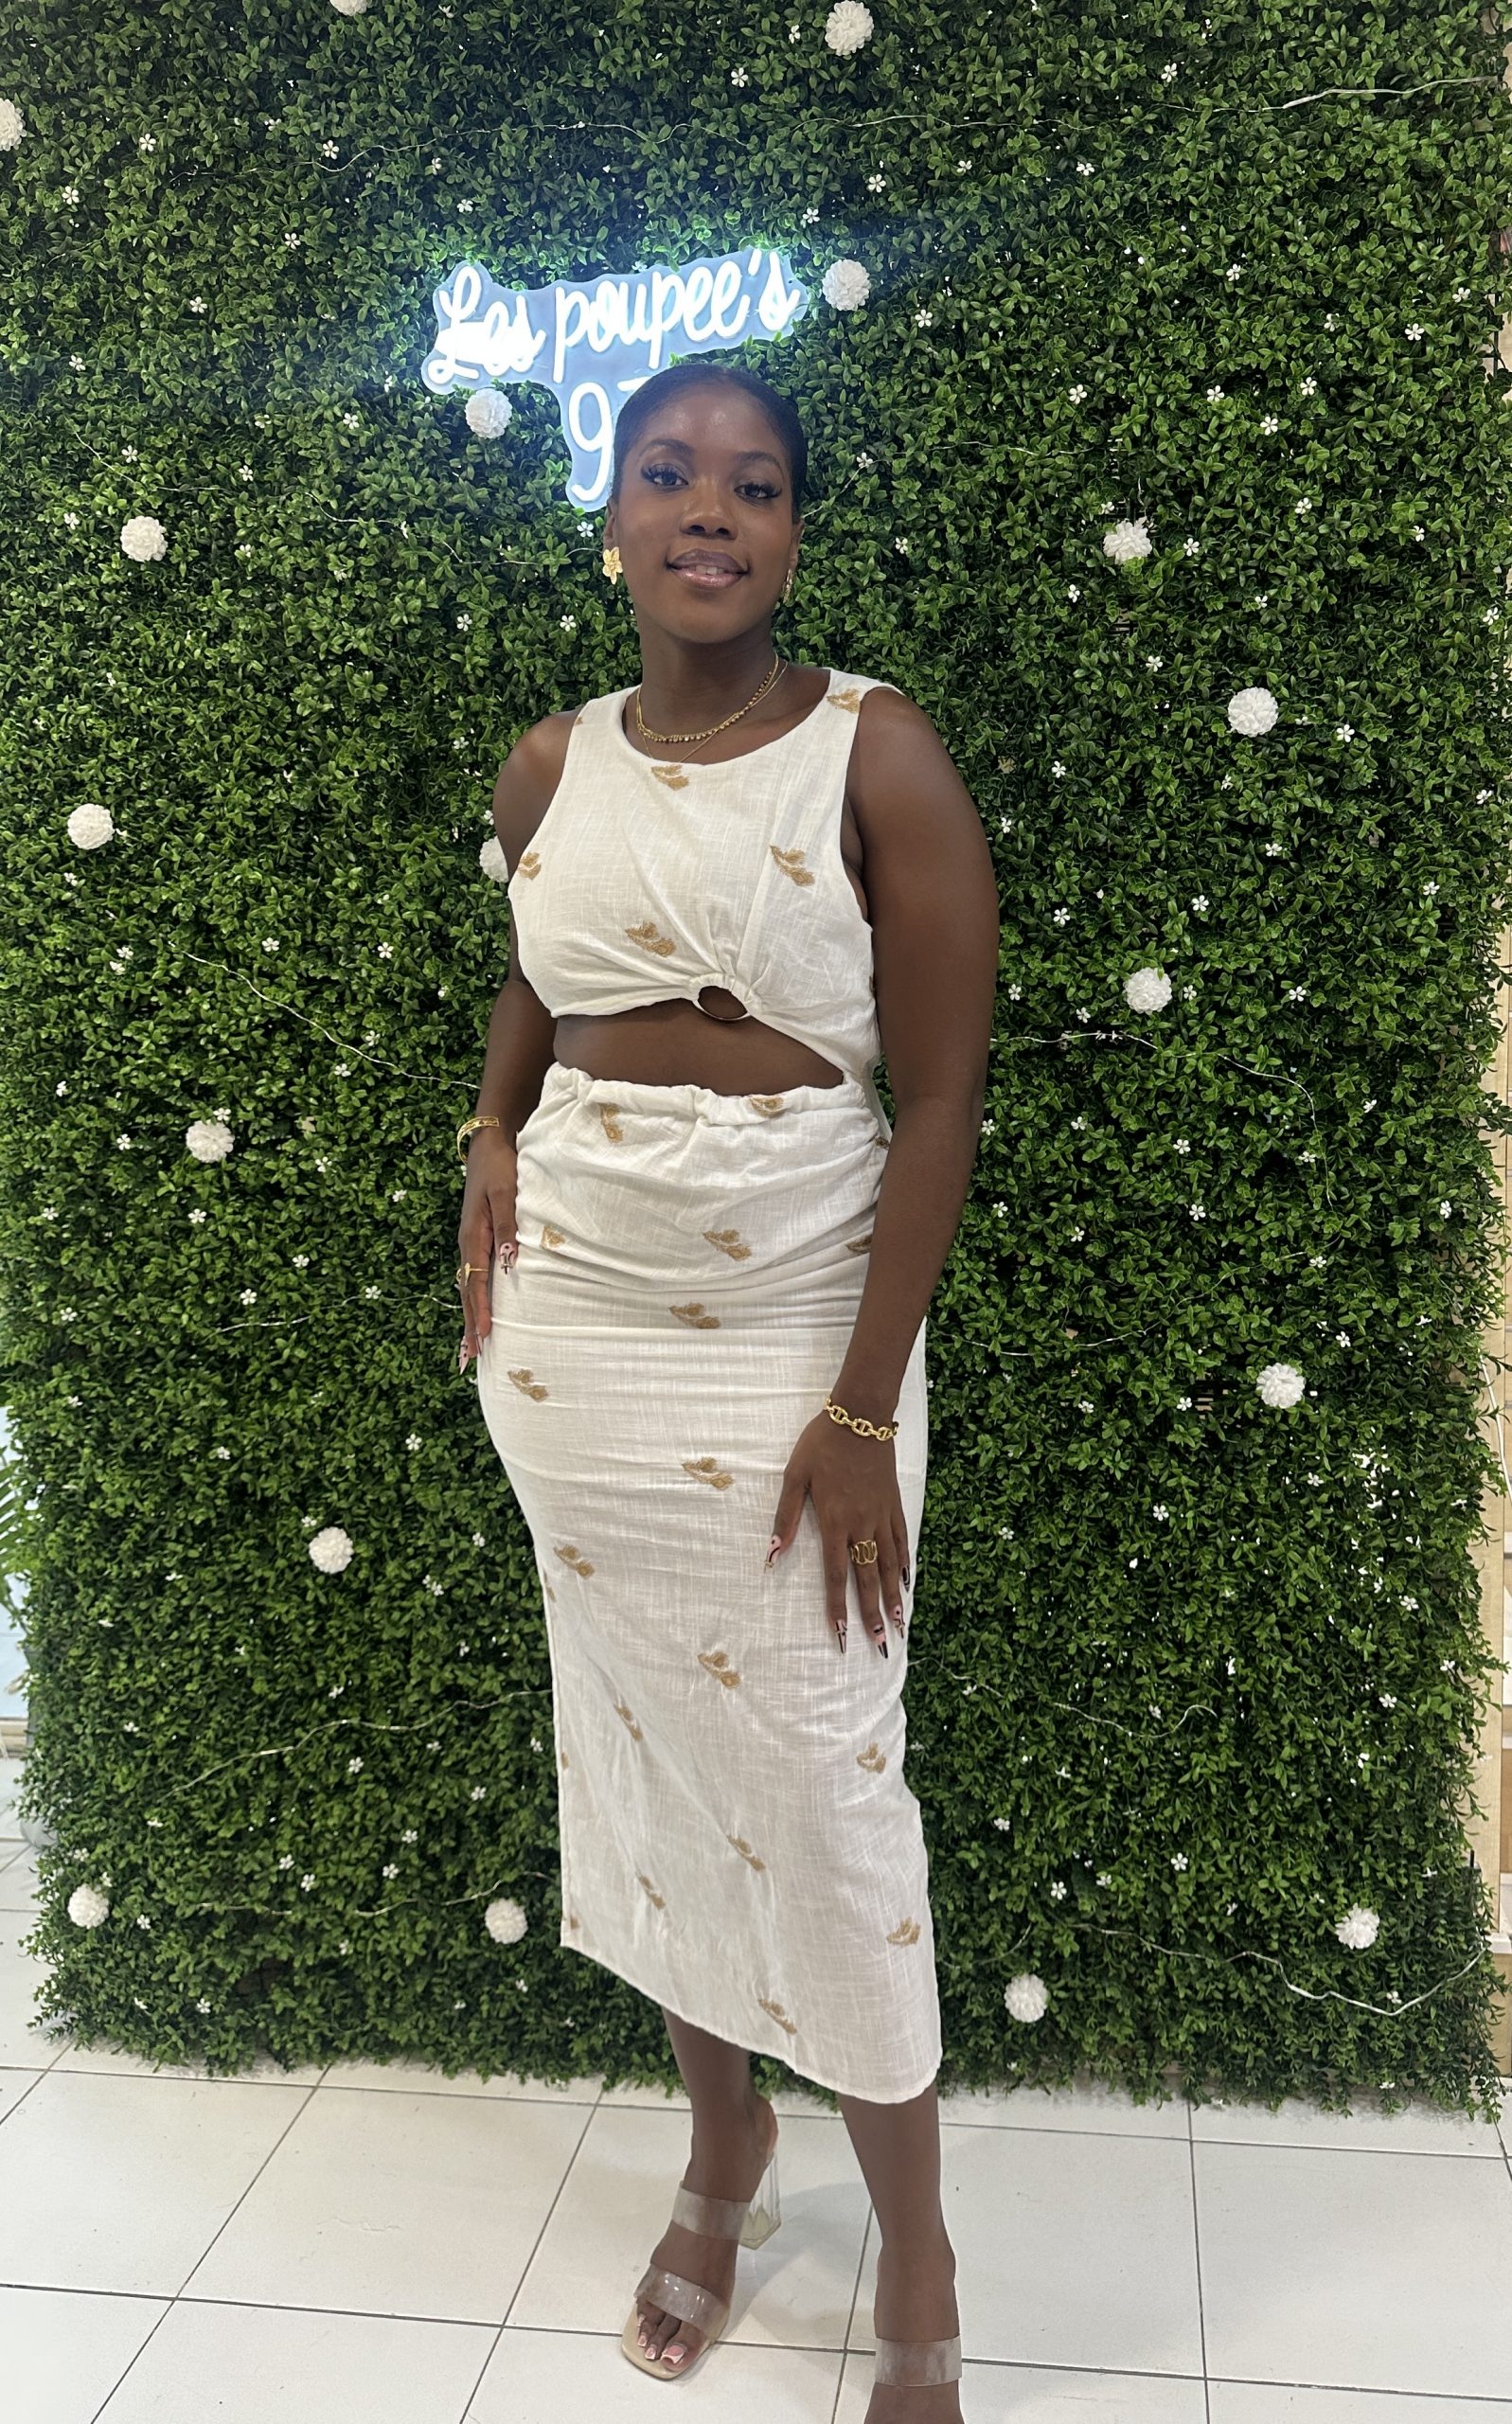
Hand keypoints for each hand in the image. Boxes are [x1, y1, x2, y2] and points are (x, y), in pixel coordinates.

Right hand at [456, 1132, 518, 1373]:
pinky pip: (474, 1275)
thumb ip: (507, 1227)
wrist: (490, 1143)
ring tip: (470, 1346)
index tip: (483, 1337)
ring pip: (468, 1286)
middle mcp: (467, 1243)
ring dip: (468, 1315)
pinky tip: (477, 1311)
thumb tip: (509, 1262)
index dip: (479, 1310)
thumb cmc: (501, 1167)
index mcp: (473, 1235)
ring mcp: (470, 1241)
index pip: (476, 1281)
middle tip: (468, 1358)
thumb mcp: (506, 1193)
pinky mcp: (477, 1238)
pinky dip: (473, 1298)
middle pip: (466, 1291)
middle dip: (468, 1324)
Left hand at [767, 1410, 909, 1655]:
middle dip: (873, 1614)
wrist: (860, 1415)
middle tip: (880, 1644)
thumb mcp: (794, 1476)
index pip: (836, 1575)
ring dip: (894, 1597)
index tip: (843, 1636)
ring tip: (900, 1625)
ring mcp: (882, 1515)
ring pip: (890, 1564)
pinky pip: (902, 1541)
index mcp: (835, 1521)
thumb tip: (771, 1555)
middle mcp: (862, 1524)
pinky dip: (906, 1564)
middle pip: (868, 1578)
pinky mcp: (894, 1504)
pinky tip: (908, 1583)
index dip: (838, 1608)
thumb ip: (785, 1517)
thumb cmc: (821, 1443)